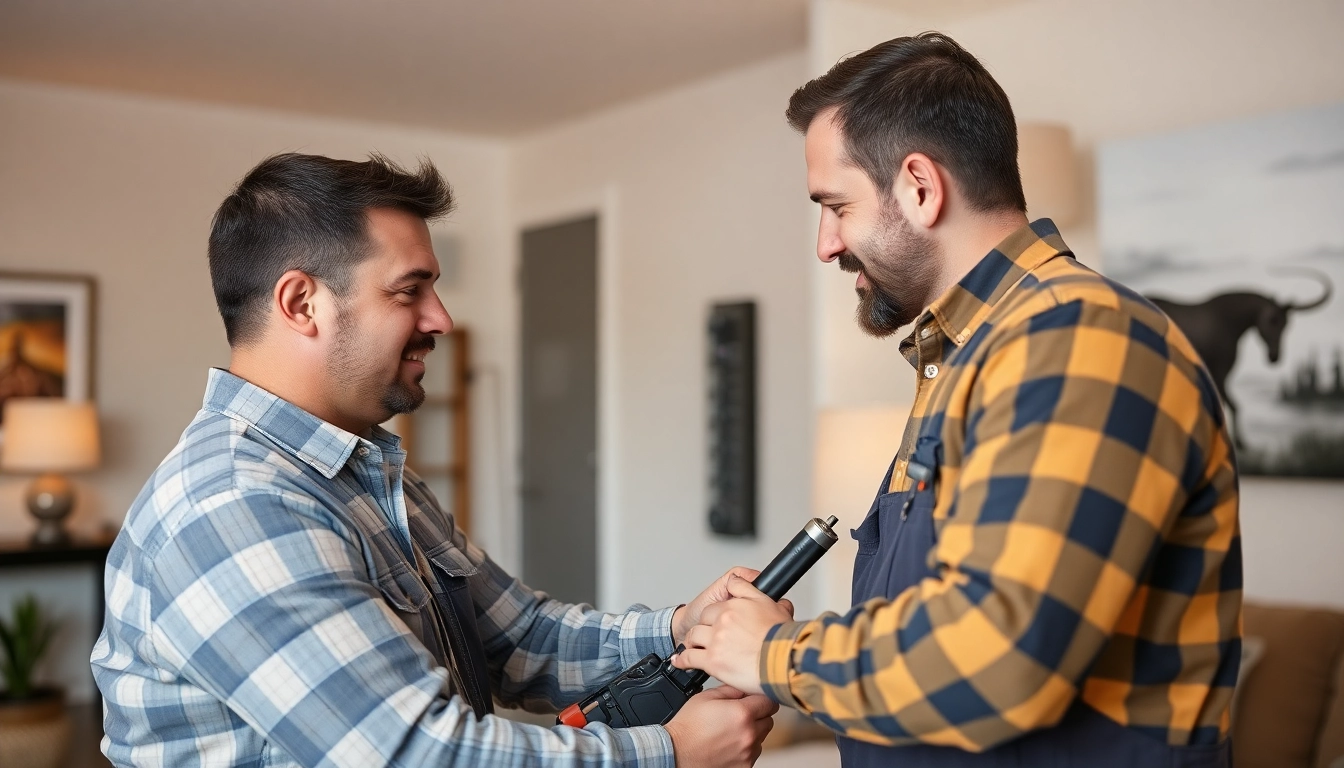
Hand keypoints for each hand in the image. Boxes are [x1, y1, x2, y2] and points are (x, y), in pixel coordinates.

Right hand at [664, 685, 776, 767]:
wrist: (676, 753)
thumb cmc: (688, 728)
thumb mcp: (706, 697)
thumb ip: (731, 689)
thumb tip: (745, 686)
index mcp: (742, 714)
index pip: (769, 701)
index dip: (761, 697)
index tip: (753, 698)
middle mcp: (749, 735)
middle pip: (768, 719)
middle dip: (757, 715)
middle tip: (738, 714)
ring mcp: (748, 753)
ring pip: (762, 737)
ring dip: (752, 732)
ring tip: (730, 731)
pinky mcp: (745, 766)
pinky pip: (753, 753)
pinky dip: (745, 747)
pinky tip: (729, 743)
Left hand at [671, 576, 792, 695]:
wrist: (782, 663)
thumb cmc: (781, 639)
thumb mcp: (772, 605)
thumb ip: (758, 593)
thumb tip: (755, 578)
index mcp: (735, 606)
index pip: (718, 606)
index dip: (720, 613)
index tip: (719, 619)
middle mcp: (723, 620)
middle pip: (704, 620)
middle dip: (706, 627)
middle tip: (711, 636)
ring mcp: (715, 640)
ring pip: (694, 637)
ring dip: (693, 642)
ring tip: (695, 647)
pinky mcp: (712, 661)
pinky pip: (690, 658)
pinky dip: (683, 660)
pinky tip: (681, 660)